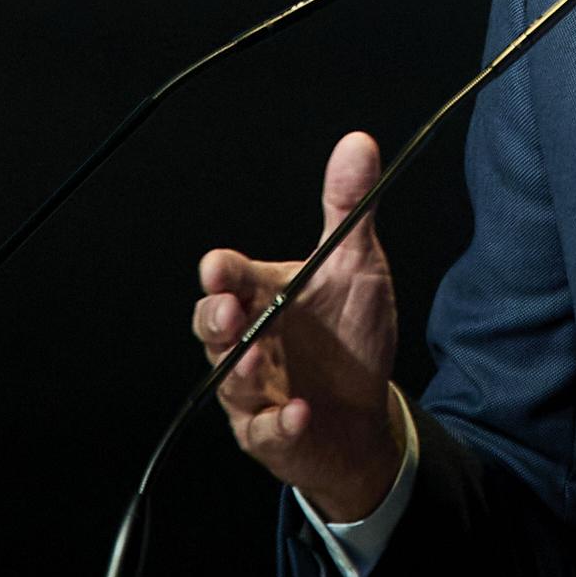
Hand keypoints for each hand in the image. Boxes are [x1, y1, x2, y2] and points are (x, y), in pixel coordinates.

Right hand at [194, 131, 403, 520]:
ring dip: (238, 371)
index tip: (219, 267)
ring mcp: (254, 390)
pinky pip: (266, 432)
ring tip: (253, 360)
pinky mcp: (271, 433)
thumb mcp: (357, 265)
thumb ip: (349, 209)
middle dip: (213, 318)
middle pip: (211, 328)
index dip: (221, 274)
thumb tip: (359, 143)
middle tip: (227, 309)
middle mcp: (249, 340)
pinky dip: (279, 424)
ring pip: (228, 382)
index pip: (229, 278)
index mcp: (263, 296)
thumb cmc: (349, 332)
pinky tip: (298, 412)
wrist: (364, 408)